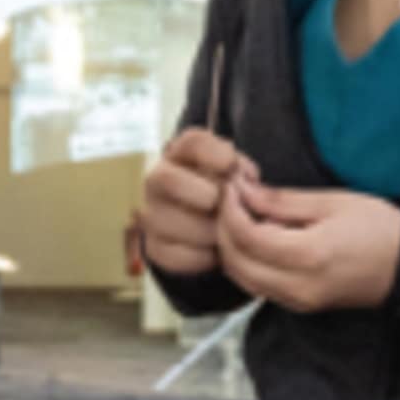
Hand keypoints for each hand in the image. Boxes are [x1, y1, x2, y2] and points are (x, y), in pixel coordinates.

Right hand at [141, 126, 247, 276]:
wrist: (203, 223)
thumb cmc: (222, 190)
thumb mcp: (235, 173)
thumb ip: (242, 171)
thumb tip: (248, 179)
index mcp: (182, 153)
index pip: (192, 143)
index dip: (214, 153)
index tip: (231, 166)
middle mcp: (158, 179)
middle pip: (169, 180)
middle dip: (207, 196)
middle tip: (227, 207)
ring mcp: (152, 213)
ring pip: (174, 223)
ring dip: (210, 231)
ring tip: (226, 232)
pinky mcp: (155, 246)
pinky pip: (178, 255)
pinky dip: (203, 257)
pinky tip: (215, 250)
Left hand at [216, 176, 399, 313]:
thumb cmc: (378, 227)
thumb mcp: (332, 202)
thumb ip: (282, 200)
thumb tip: (243, 191)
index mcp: (308, 255)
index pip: (246, 235)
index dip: (229, 208)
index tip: (230, 186)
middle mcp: (298, 285)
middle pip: (235, 262)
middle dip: (223, 228)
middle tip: (229, 199)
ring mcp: (299, 301)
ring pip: (241, 279)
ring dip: (231, 248)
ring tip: (241, 216)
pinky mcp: (300, 306)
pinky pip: (258, 287)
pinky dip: (247, 263)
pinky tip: (257, 239)